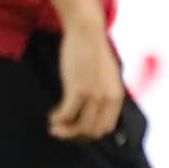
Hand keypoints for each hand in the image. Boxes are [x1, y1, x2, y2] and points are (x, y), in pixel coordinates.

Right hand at [49, 18, 126, 141]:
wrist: (87, 32)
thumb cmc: (92, 51)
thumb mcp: (105, 75)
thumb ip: (103, 91)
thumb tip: (94, 106)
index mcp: (116, 97)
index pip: (105, 128)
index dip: (88, 133)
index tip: (74, 128)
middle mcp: (108, 99)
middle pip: (92, 131)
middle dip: (75, 135)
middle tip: (61, 130)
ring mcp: (94, 95)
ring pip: (80, 127)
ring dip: (64, 131)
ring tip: (53, 126)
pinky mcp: (78, 90)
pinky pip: (66, 115)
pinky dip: (57, 119)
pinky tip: (52, 116)